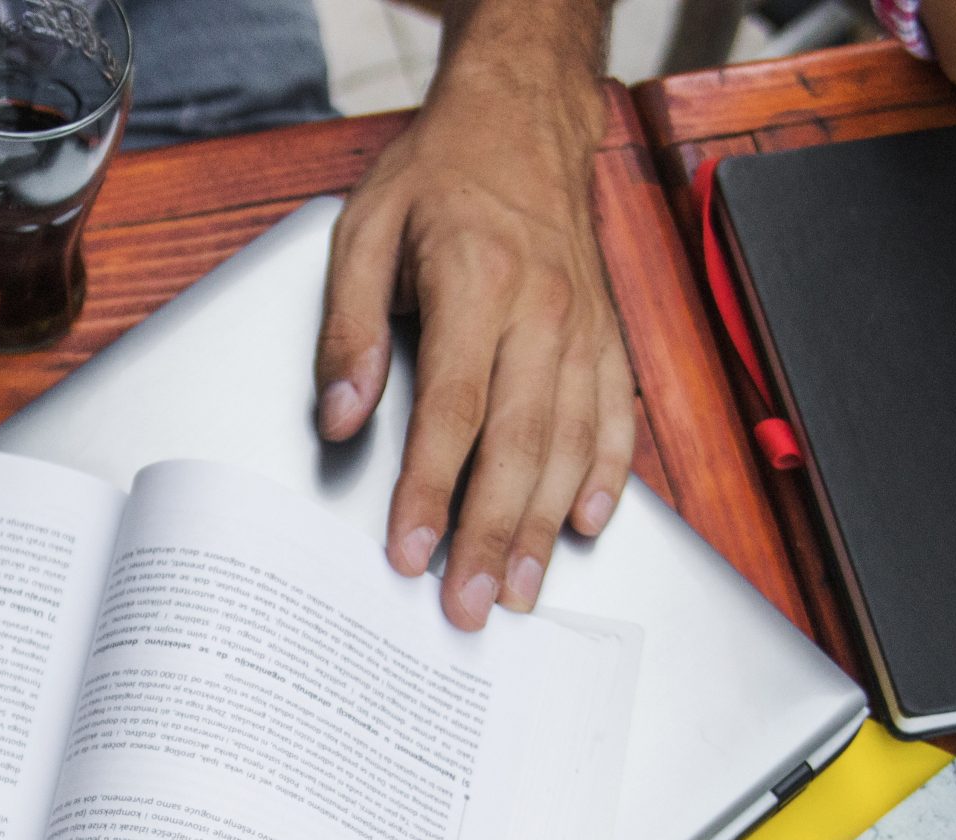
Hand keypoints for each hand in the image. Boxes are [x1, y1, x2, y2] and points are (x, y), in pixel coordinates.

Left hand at [317, 8, 633, 630]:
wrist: (524, 117)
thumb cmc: (440, 175)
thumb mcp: (362, 230)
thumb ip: (348, 330)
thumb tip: (340, 417)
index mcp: (475, 282)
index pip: (453, 409)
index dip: (430, 489)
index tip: (409, 552)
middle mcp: (541, 310)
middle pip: (520, 444)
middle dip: (494, 535)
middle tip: (471, 606)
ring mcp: (583, 327)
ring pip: (572, 444)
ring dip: (547, 527)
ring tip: (523, 591)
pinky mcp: (607, 335)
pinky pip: (615, 417)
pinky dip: (607, 477)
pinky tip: (586, 526)